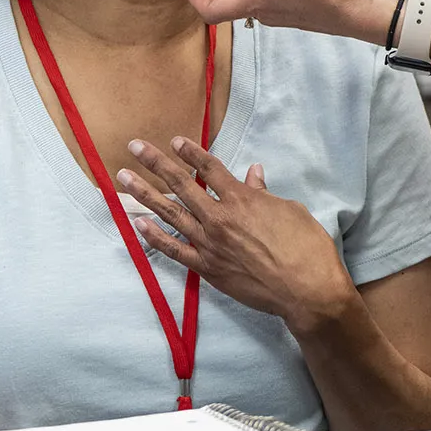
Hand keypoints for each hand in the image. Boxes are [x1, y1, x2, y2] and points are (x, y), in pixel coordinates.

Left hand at [118, 137, 356, 334]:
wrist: (306, 290)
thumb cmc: (306, 247)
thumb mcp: (290, 210)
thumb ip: (264, 192)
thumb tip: (252, 173)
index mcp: (242, 199)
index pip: (210, 169)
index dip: (191, 153)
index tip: (174, 141)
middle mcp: (219, 218)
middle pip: (181, 184)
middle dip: (156, 163)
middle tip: (135, 147)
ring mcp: (209, 244)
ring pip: (170, 214)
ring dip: (145, 194)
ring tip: (124, 179)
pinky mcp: (207, 269)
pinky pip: (174, 250)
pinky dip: (154, 237)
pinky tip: (138, 224)